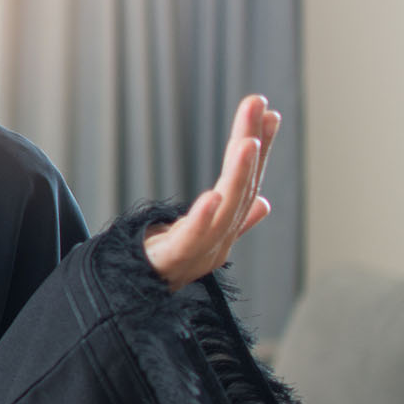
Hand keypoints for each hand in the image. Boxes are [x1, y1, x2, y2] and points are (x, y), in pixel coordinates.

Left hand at [143, 94, 280, 290]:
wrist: (135, 298)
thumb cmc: (169, 264)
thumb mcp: (201, 233)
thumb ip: (234, 219)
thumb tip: (264, 203)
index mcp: (226, 226)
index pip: (247, 181)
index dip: (260, 147)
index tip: (268, 111)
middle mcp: (220, 237)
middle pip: (240, 186)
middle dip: (251, 144)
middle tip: (258, 105)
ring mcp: (199, 250)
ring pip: (225, 209)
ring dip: (237, 175)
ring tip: (246, 142)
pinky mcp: (174, 260)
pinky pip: (192, 238)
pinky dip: (204, 217)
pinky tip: (212, 196)